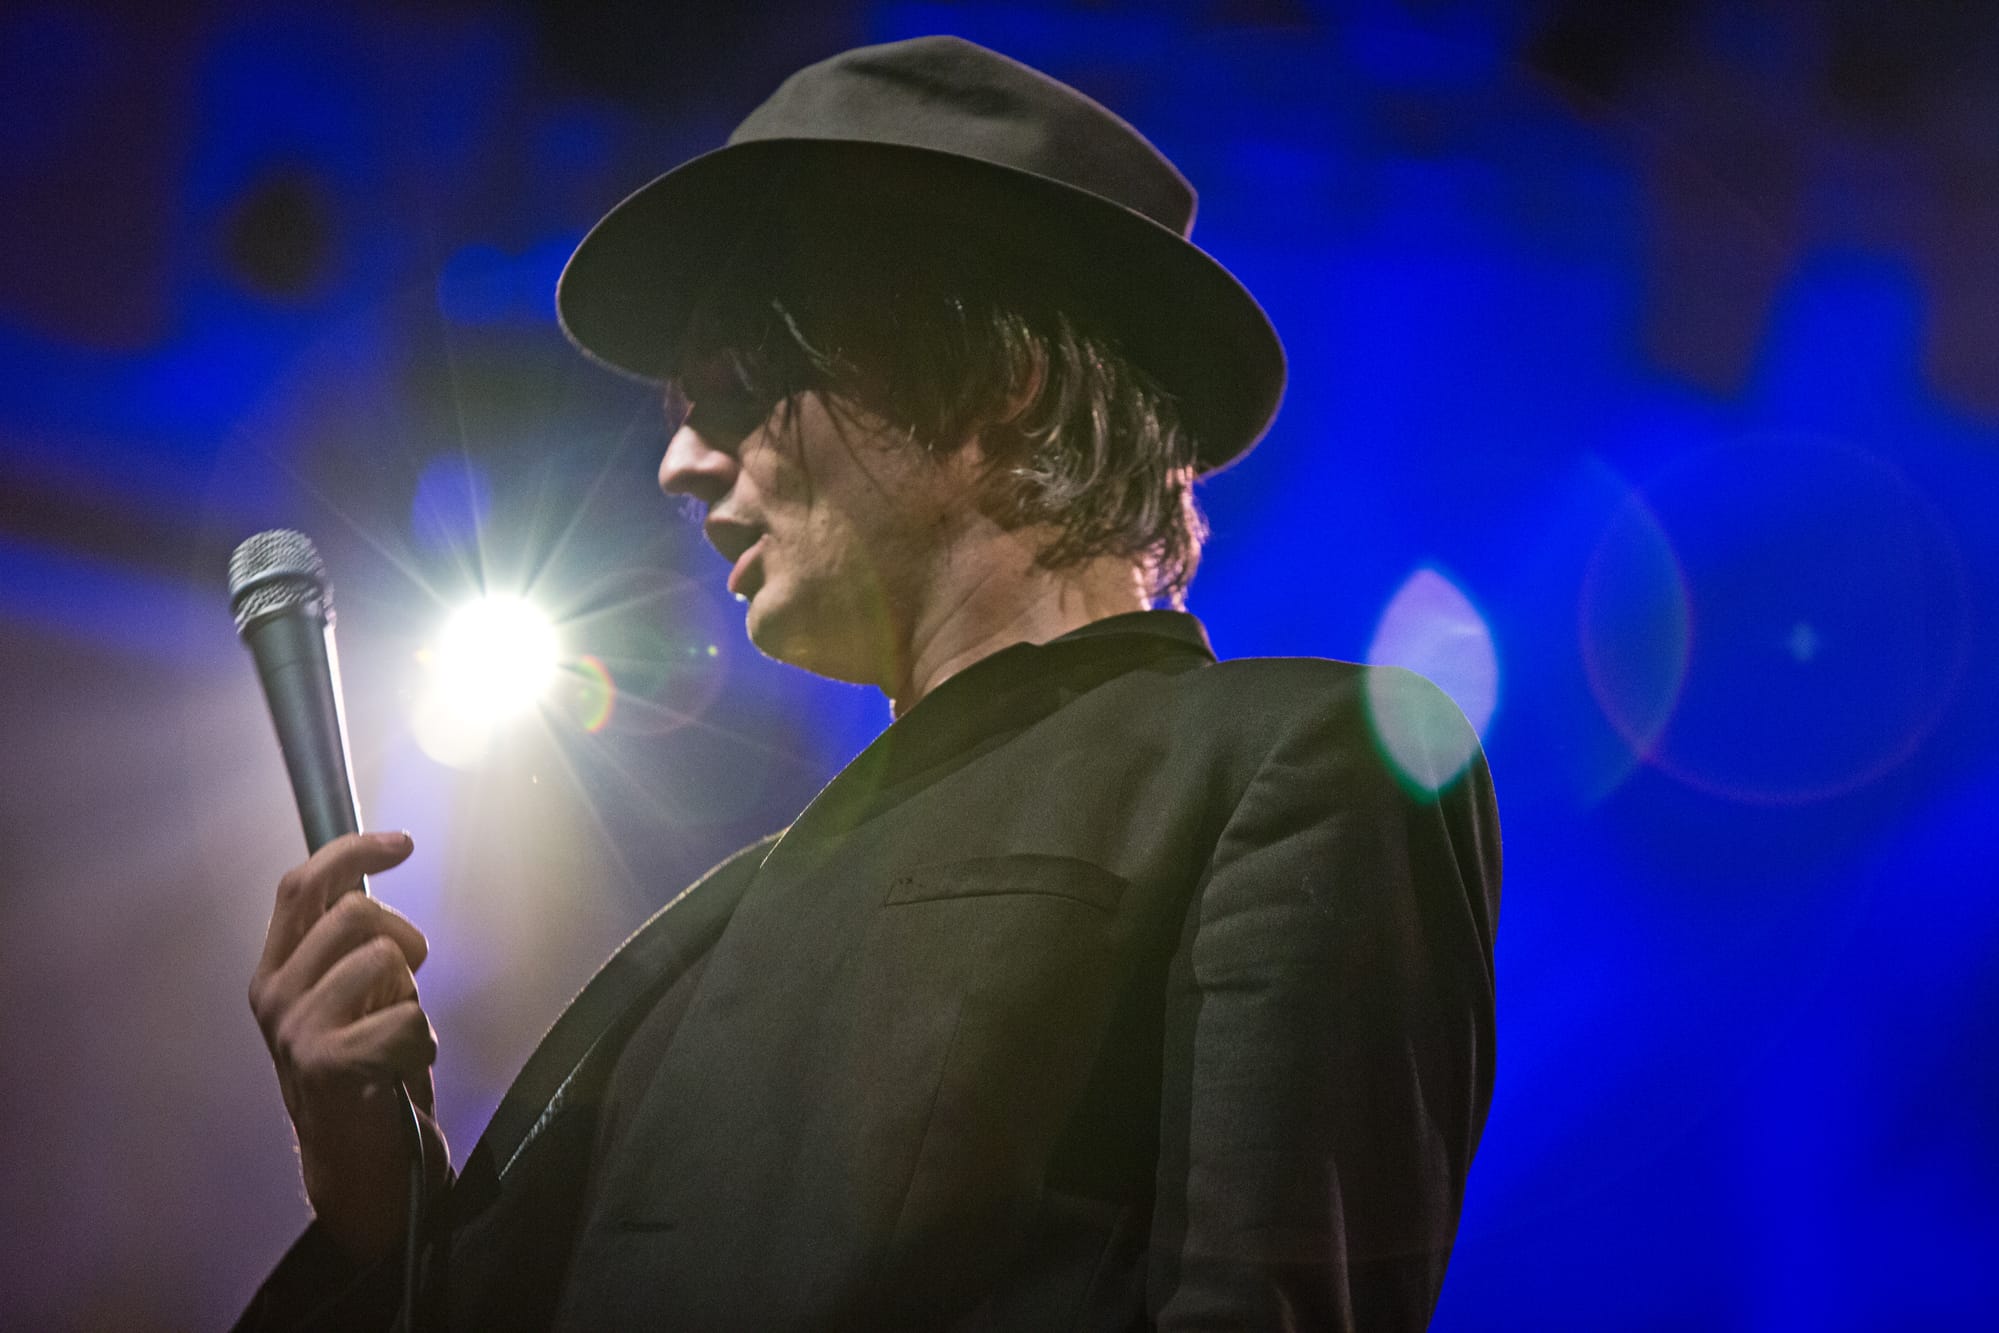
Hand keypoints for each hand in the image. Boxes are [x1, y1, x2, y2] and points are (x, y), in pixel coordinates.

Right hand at [247, 830, 449, 1263]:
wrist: (366, 1167)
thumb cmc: (371, 1072)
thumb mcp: (355, 995)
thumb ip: (351, 945)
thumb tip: (366, 881)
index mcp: (277, 970)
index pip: (301, 886)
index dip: (351, 853)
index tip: (403, 842)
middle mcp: (273, 995)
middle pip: (353, 914)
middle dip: (405, 937)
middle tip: (412, 981)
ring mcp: (294, 1030)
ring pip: (382, 960)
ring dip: (412, 997)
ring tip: (398, 1039)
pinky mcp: (325, 1064)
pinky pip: (405, 1016)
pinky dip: (423, 1041)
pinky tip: (403, 1070)